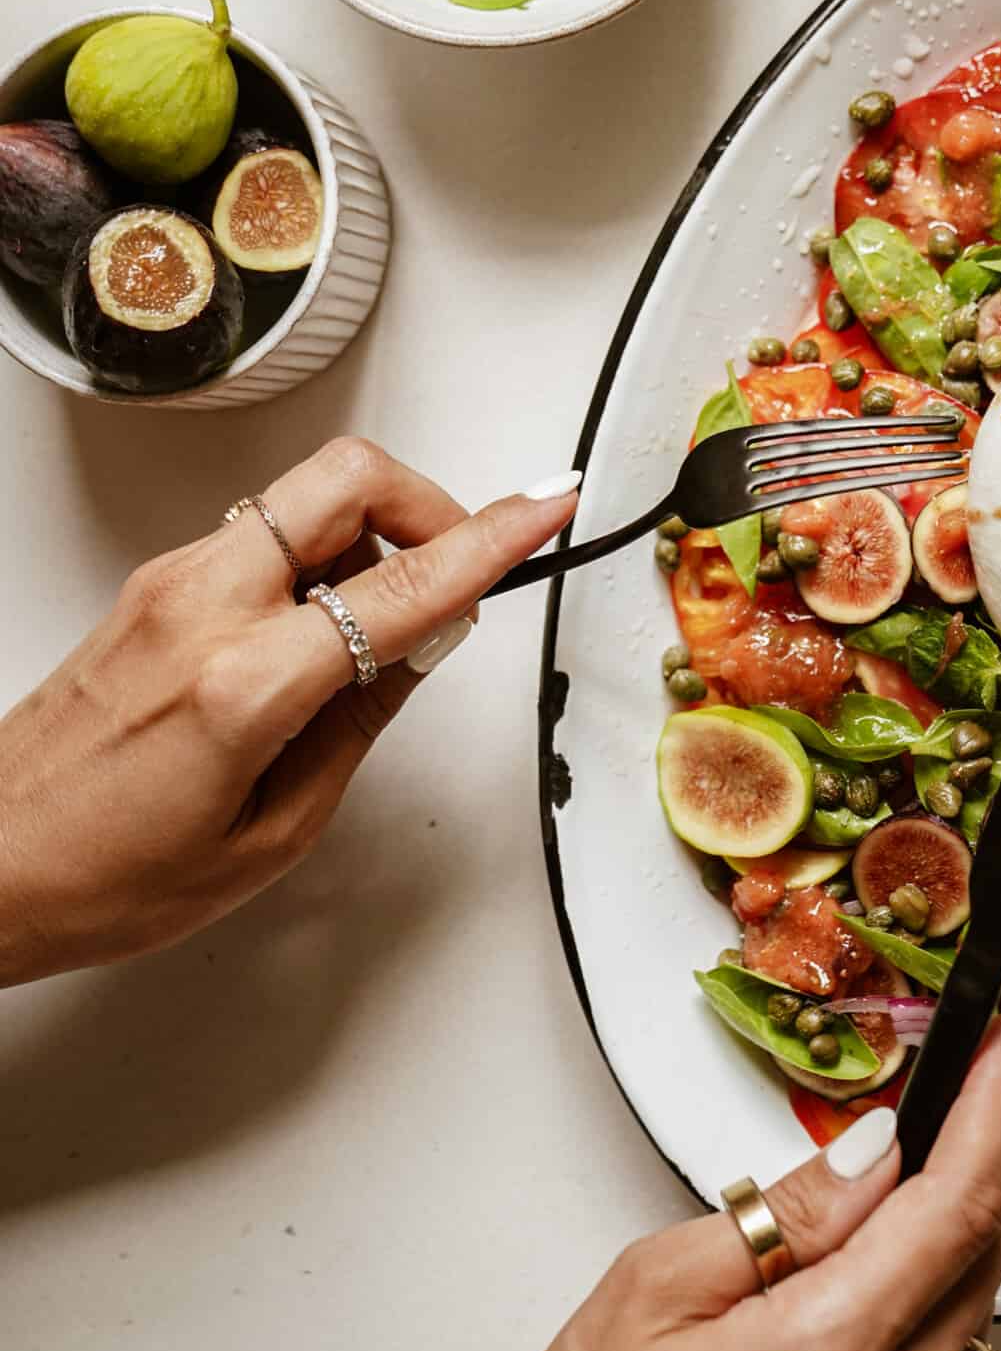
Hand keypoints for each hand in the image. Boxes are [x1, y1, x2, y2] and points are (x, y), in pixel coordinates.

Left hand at [0, 436, 579, 985]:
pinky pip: (264, 533)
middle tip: (462, 562)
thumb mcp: (271, 832)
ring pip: (306, 499)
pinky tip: (323, 634)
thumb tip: (424, 644)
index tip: (548, 507)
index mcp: (241, 682)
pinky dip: (318, 558)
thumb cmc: (103, 875)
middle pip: (347, 476)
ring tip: (382, 629)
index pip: (403, 585)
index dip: (494, 539)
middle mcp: (201, 605)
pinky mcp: (153, 584)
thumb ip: (359, 722)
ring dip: (368, 537)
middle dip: (428, 501)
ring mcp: (170, 582)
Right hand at [405, 1022, 1000, 1350]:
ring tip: (873, 1196)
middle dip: (972, 1161)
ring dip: (945, 1235)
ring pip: (971, 1308)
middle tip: (941, 1097)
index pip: (955, 1206)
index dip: (994, 1113)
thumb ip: (788, 1213)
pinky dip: (921, 1306)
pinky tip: (854, 1290)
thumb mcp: (655, 1287)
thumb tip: (875, 1150)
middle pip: (983, 1252)